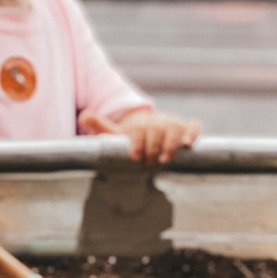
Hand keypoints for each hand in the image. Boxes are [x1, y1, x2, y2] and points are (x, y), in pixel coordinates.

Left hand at [80, 107, 200, 164]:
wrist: (148, 129)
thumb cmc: (131, 136)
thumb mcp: (116, 133)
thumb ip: (101, 126)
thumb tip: (83, 115)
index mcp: (138, 124)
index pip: (138, 130)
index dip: (137, 143)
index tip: (134, 155)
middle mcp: (156, 122)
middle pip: (157, 130)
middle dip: (153, 147)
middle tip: (149, 162)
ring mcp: (171, 124)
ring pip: (175, 128)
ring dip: (170, 143)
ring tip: (164, 159)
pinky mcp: (185, 128)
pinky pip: (193, 126)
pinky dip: (192, 132)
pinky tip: (188, 144)